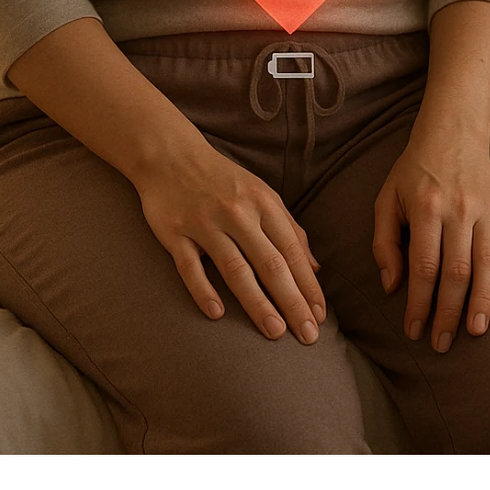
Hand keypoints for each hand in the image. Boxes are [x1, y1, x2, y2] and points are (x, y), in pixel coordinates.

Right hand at [134, 134, 326, 344]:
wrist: (169, 154)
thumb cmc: (222, 179)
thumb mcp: (261, 193)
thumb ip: (288, 228)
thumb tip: (314, 267)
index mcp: (262, 202)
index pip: (291, 251)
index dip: (307, 284)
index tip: (320, 315)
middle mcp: (237, 213)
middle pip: (270, 264)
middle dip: (291, 301)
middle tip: (308, 336)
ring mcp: (205, 223)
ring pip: (235, 269)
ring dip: (257, 303)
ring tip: (275, 332)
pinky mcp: (175, 233)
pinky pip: (190, 266)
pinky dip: (203, 290)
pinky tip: (217, 313)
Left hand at [373, 130, 489, 352]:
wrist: (451, 132)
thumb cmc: (413, 171)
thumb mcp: (386, 199)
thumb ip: (384, 242)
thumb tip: (391, 286)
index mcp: (426, 208)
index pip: (424, 268)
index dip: (419, 304)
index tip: (415, 331)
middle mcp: (458, 209)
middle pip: (457, 272)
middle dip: (449, 313)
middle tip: (442, 343)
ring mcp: (485, 208)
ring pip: (487, 263)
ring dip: (482, 301)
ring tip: (475, 331)